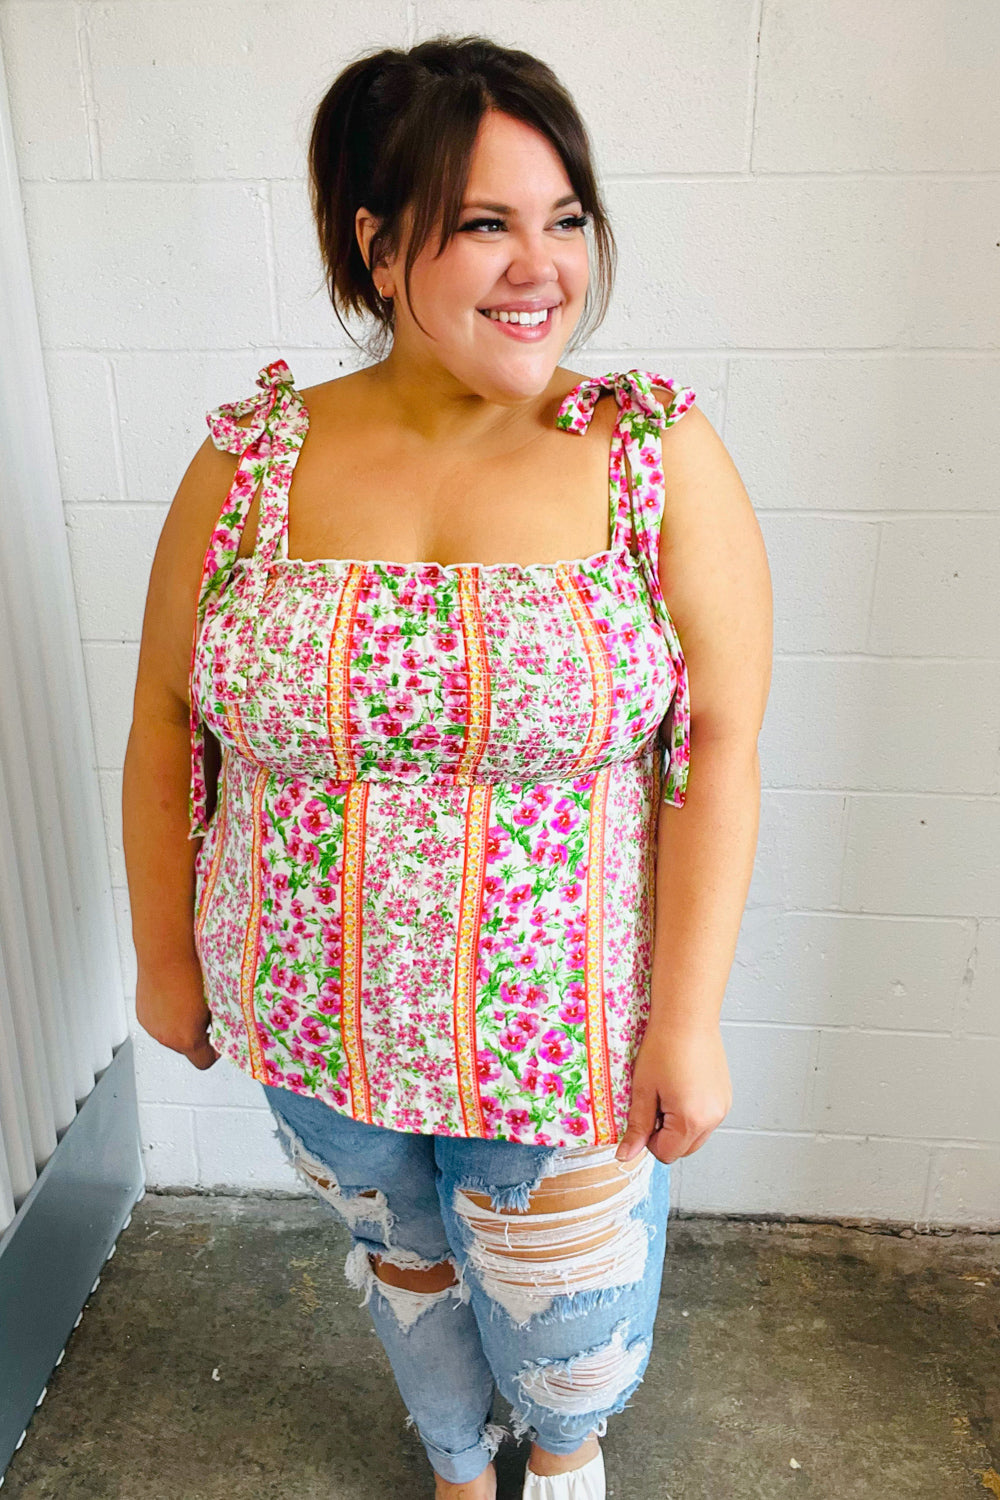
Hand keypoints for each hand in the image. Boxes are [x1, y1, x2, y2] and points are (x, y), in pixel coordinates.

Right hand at [136, 958, 219, 1070]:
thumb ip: (216, 1021)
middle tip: (205, 1015)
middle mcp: (166, 1038)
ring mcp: (152, 1027)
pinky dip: (166, 1016)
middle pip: (186, 1048)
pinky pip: (158, 1023)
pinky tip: (173, 997)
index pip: (203, 1062)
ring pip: (170, 1035)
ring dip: (179, 1025)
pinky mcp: (142, 1015)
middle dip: (197, 1035)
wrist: (166, 952)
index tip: (218, 1038)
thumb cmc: (192, 973)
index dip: (214, 1052)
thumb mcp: (214, 1001)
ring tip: (187, 1003)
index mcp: (187, 1039)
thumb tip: (223, 1023)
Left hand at [616, 1021, 730, 1165]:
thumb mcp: (643, 1090)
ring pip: (696, 1135)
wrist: (687, 1017)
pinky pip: (707, 1118)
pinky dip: (693, 1112)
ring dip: (679, 1124)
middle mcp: (713, 1119)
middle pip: (683, 1149)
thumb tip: (625, 1155)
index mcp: (691, 1120)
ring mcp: (723, 1107)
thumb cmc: (663, 1047)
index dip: (648, 1138)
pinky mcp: (726, 1096)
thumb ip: (637, 1127)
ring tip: (669, 1092)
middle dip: (665, 1135)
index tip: (643, 1114)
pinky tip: (683, 1086)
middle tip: (655, 1102)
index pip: (665, 1153)